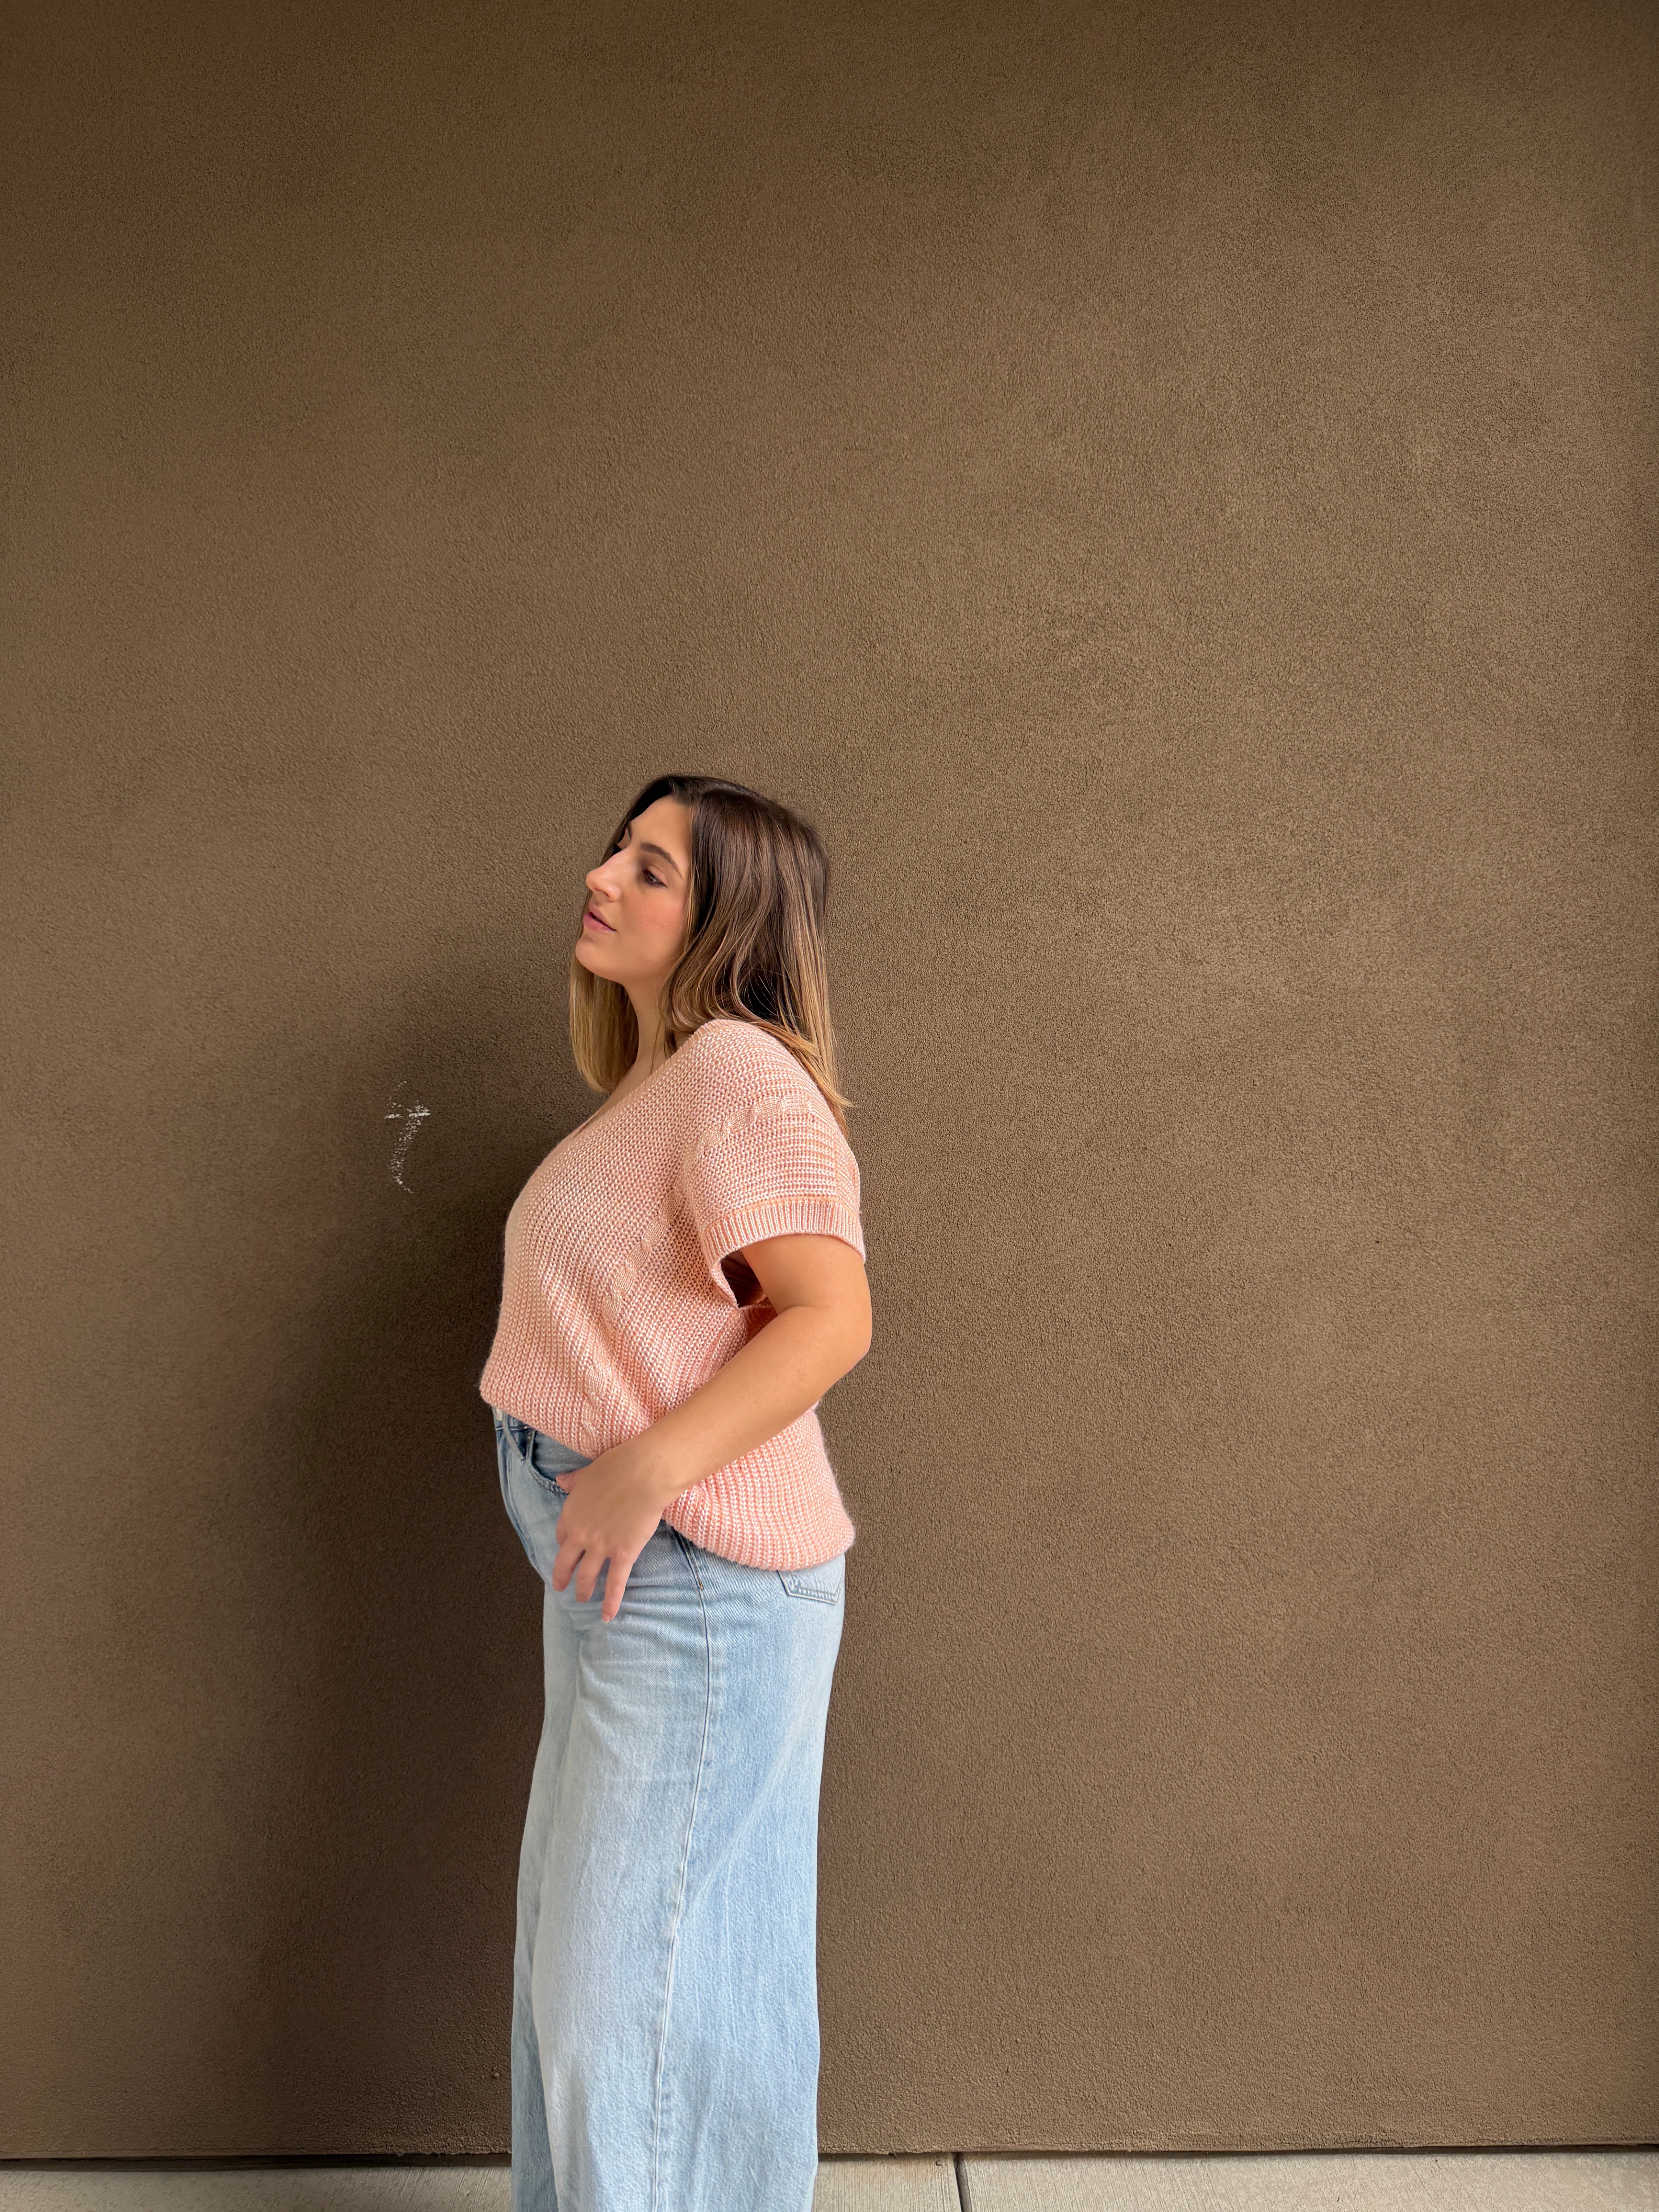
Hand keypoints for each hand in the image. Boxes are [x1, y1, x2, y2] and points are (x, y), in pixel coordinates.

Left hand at [551, 1434, 683, 1621]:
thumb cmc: (617, 1467)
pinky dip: (610, 1602)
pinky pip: (614, 1584)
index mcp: (571, 1513)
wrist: (643, 1473)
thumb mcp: (588, 1472)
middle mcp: (581, 1534)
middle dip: (562, 1576)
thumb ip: (573, 1481)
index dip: (566, 1543)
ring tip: (582, 1599)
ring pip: (586, 1576)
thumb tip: (560, 1479)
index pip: (562, 1535)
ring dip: (582, 1590)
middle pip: (566, 1562)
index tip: (569, 1547)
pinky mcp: (622, 1555)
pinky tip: (607, 1616)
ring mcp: (601, 1547)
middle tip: (561, 1587)